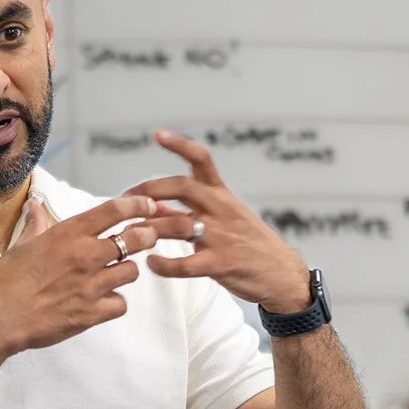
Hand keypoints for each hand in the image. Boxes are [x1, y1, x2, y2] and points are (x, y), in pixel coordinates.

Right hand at [0, 193, 159, 359]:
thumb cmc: (4, 281)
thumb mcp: (21, 245)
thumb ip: (37, 224)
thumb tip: (36, 205)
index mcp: (67, 234)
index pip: (115, 210)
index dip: (138, 205)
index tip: (148, 206)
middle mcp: (84, 256)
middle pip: (135, 239)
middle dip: (146, 236)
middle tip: (145, 238)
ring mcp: (90, 286)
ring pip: (132, 272)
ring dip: (126, 272)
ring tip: (113, 275)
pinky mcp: (91, 313)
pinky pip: (121, 304)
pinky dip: (115, 303)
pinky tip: (102, 302)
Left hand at [132, 132, 314, 313]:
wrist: (282, 275)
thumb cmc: (248, 246)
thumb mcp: (223, 219)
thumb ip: (186, 212)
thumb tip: (152, 205)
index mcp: (222, 195)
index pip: (202, 159)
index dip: (179, 145)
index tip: (157, 134)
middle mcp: (221, 209)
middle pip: (181, 187)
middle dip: (149, 190)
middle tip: (125, 200)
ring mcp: (222, 236)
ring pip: (177, 225)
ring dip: (149, 230)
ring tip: (129, 236)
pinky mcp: (221, 264)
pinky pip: (185, 264)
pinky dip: (164, 264)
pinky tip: (152, 264)